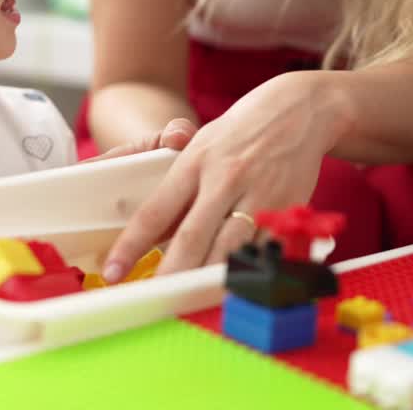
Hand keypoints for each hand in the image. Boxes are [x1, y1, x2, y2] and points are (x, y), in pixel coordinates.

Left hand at [101, 72, 346, 282]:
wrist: (299, 111)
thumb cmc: (240, 133)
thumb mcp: (200, 151)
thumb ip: (179, 194)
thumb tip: (154, 238)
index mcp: (194, 164)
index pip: (155, 212)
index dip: (131, 245)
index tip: (113, 271)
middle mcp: (224, 180)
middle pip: (192, 237)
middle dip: (170, 273)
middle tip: (151, 299)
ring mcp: (258, 196)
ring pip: (229, 250)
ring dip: (207, 280)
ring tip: (188, 302)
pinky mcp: (288, 211)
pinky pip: (264, 252)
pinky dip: (249, 274)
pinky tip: (234, 290)